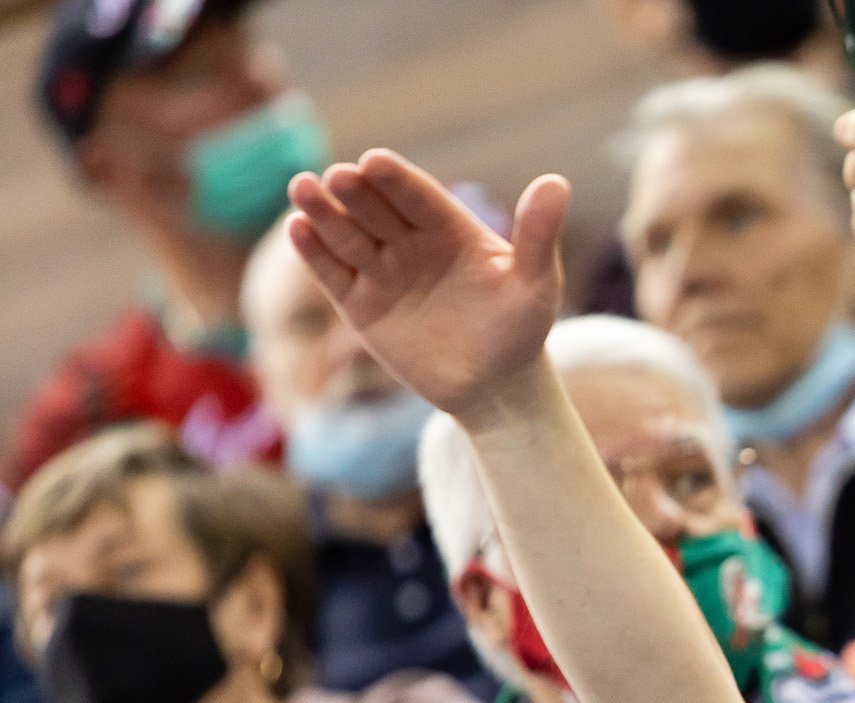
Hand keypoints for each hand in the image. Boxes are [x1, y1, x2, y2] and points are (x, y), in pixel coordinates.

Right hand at [287, 151, 569, 424]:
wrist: (495, 388)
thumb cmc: (520, 331)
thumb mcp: (536, 285)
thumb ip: (538, 236)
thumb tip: (556, 182)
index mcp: (451, 228)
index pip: (418, 197)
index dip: (396, 180)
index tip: (375, 162)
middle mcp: (411, 242)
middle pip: (376, 209)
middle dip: (355, 191)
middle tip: (337, 176)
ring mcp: (383, 271)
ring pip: (348, 235)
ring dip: (324, 212)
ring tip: (302, 189)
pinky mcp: (361, 304)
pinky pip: (333, 274)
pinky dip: (315, 253)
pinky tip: (298, 230)